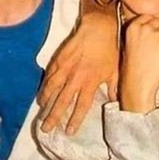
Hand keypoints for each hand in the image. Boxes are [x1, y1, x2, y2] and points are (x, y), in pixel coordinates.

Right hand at [38, 11, 118, 134]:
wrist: (98, 27)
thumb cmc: (110, 49)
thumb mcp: (116, 70)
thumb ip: (114, 89)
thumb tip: (116, 104)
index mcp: (91, 82)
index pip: (81, 106)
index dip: (75, 120)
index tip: (69, 131)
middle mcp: (76, 77)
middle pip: (62, 101)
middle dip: (53, 117)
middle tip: (46, 129)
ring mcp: (65, 68)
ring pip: (52, 89)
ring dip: (46, 102)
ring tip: (41, 113)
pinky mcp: (58, 59)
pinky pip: (49, 77)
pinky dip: (44, 87)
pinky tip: (41, 95)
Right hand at [119, 15, 158, 113]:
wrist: (137, 83)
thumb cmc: (133, 68)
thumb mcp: (129, 45)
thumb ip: (140, 33)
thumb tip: (153, 27)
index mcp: (132, 27)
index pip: (147, 17)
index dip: (152, 25)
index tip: (153, 33)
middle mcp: (144, 27)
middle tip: (156, 49)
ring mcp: (156, 33)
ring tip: (158, 56)